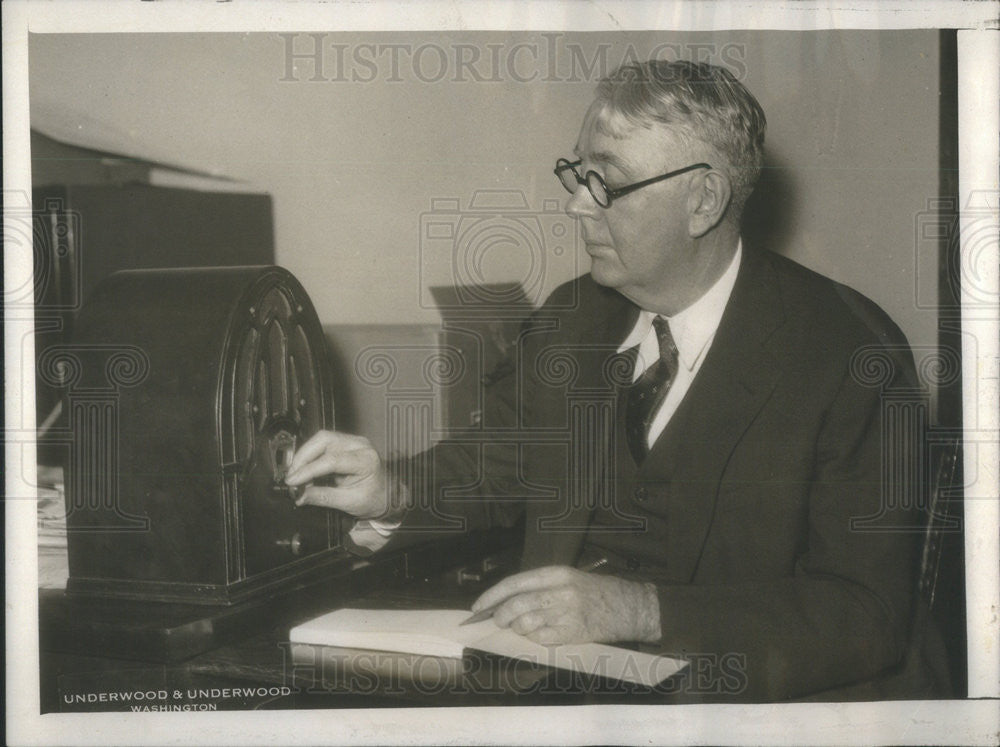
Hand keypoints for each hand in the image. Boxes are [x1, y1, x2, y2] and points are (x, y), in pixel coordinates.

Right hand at [284, 431, 389, 518]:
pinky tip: (305, 470)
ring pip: (321, 439)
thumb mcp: (349, 502)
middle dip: (303, 457)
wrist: (387, 496)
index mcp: (365, 460)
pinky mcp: (346, 444)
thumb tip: (300, 495)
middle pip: (323, 440)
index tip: (293, 481)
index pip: (331, 460)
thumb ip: (323, 497)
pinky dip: (311, 456)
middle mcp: (360, 445)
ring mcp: (353, 442)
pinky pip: (324, 444)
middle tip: (291, 476)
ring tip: (296, 475)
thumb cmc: (374, 499)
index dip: (308, 470)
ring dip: (305, 455)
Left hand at [471, 565, 661, 644]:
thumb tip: (504, 600)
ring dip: (517, 628)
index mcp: (556, 573)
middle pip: (516, 605)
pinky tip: (539, 634)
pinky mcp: (573, 633)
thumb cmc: (594, 591)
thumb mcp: (568, 577)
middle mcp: (560, 591)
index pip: (514, 583)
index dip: (491, 596)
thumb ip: (539, 586)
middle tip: (499, 620)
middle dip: (501, 616)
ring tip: (522, 626)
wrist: (628, 607)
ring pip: (525, 624)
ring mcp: (566, 613)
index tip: (477, 606)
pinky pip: (540, 639)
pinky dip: (533, 639)